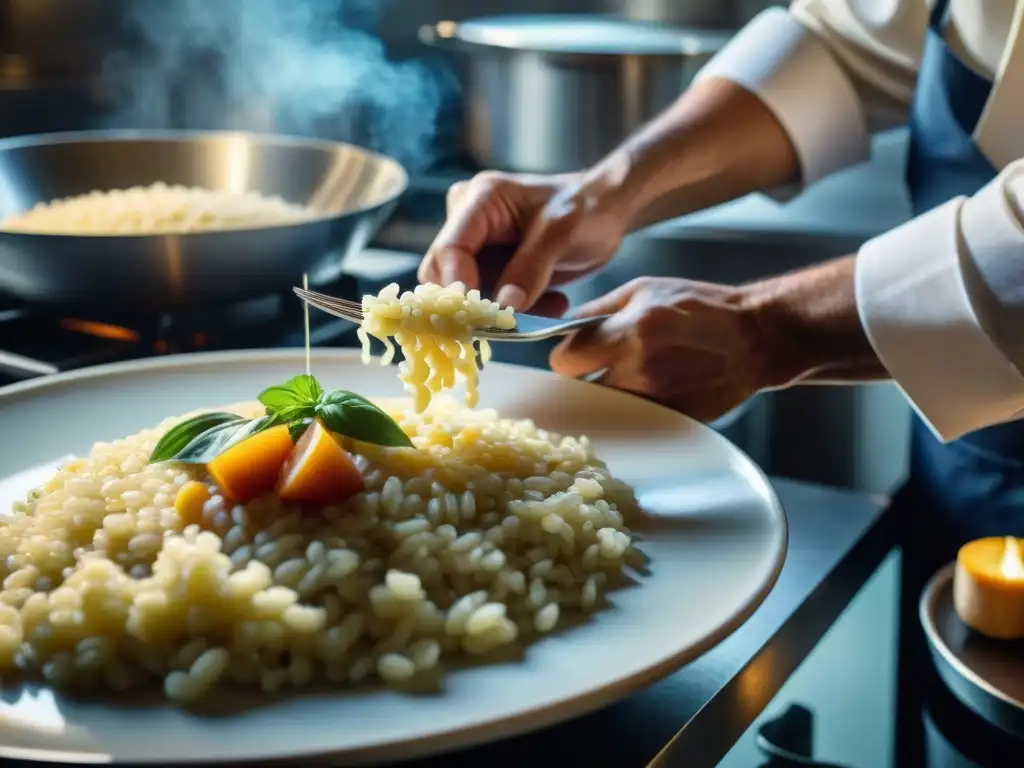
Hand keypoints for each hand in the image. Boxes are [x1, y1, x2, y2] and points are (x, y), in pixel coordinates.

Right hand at [418, 170, 629, 312]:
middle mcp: (468, 221)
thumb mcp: (563, 233)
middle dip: (478, 304)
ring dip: (504, 311)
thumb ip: (531, 268)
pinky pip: (487, 301)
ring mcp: (476, 246)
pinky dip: (517, 311)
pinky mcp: (489, 268)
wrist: (605, 209)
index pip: (449, 249)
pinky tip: (553, 301)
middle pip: (445, 274)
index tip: (479, 318)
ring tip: (551, 304)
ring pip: (466, 294)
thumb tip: (504, 306)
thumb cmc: (586, 207)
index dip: (458, 287)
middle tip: (518, 321)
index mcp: (480, 199)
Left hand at [549, 277, 787, 421]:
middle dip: (587, 380)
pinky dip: (636, 410)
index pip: (565, 362)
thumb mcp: (644, 290)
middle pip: (582, 392)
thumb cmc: (700, 306)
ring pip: (607, 410)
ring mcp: (657, 400)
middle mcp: (638, 370)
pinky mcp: (674, 420)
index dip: (569, 359)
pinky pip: (636, 422)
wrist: (754, 336)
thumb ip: (597, 310)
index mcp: (626, 332)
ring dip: (612, 396)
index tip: (578, 356)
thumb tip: (562, 329)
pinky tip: (654, 389)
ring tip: (633, 377)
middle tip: (604, 368)